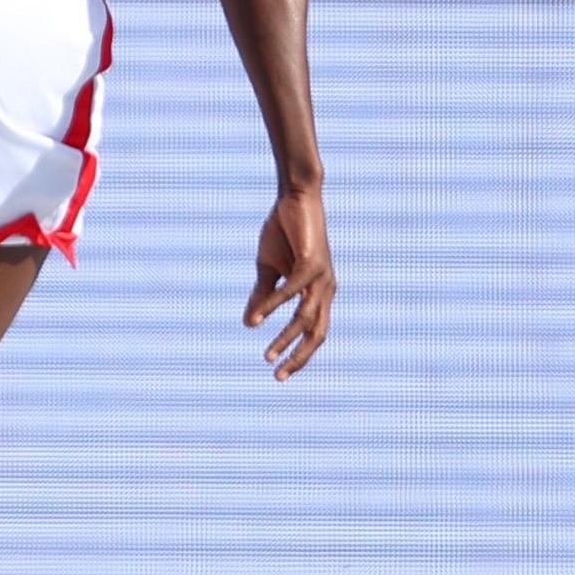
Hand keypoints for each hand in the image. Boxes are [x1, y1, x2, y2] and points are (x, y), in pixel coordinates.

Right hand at [245, 184, 333, 378]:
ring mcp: (321, 278)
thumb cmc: (284, 232)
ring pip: (306, 319)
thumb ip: (262, 296)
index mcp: (318, 292)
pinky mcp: (311, 263)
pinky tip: (258, 318)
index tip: (280, 373)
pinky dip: (273, 306)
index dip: (299, 353)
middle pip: (317, 333)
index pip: (314, 332)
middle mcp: (325, 290)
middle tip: (279, 377)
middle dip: (300, 357)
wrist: (296, 197)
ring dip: (286, 339)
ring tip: (267, 356)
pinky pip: (291, 292)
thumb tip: (249, 325)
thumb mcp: (268, 269)